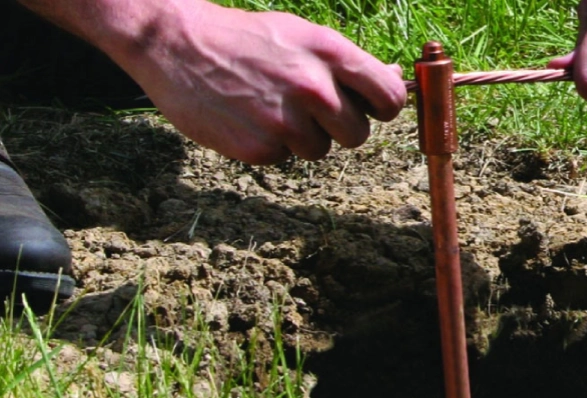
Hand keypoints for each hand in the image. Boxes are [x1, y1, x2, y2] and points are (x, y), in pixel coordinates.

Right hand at [117, 5, 406, 163]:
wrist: (177, 44)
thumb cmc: (247, 39)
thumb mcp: (303, 35)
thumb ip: (347, 63)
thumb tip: (393, 78)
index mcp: (329, 52)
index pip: (389, 97)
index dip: (382, 107)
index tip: (369, 109)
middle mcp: (312, 86)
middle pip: (358, 134)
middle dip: (338, 127)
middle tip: (309, 108)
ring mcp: (285, 120)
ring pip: (321, 149)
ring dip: (302, 136)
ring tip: (271, 106)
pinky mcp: (259, 147)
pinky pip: (285, 157)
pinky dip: (271, 144)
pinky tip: (249, 117)